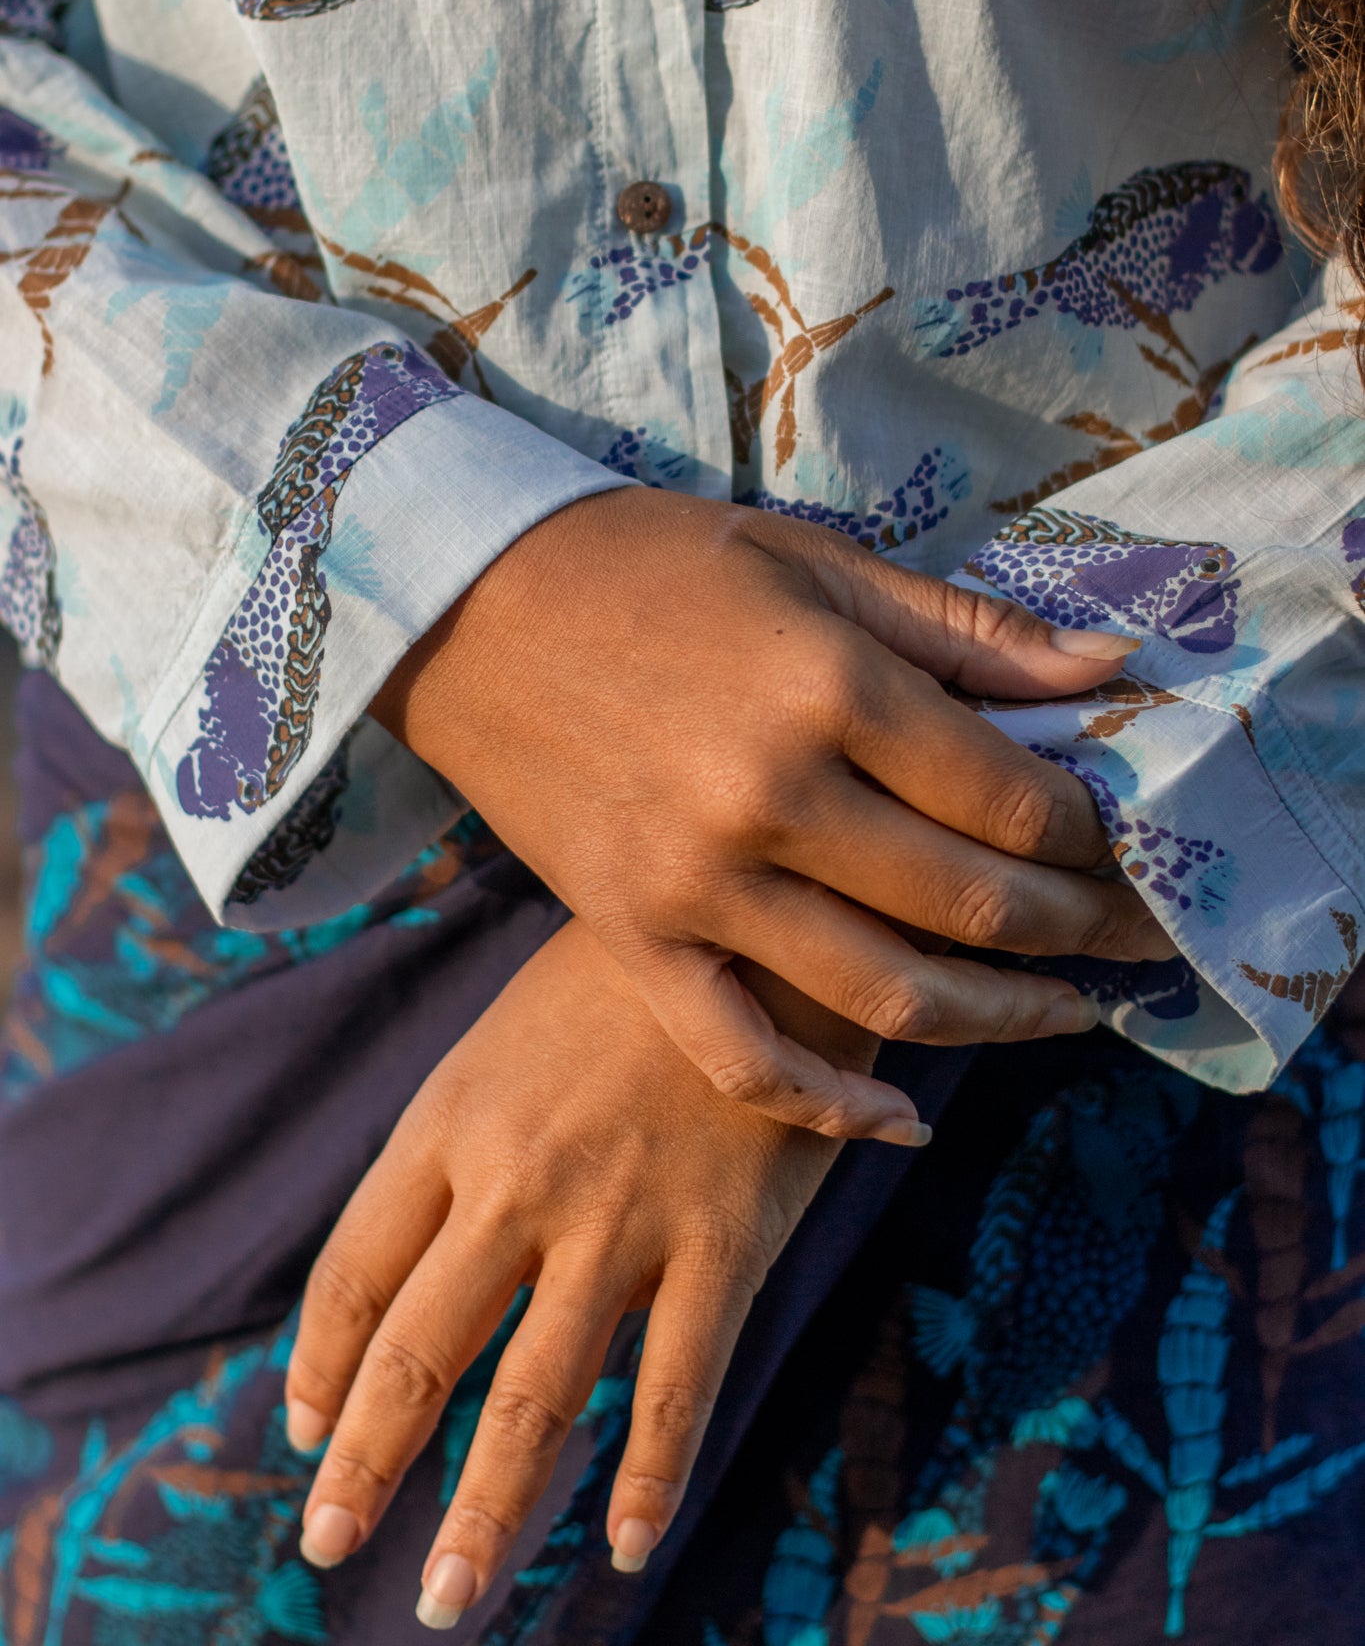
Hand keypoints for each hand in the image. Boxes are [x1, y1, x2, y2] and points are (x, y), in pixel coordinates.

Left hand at [285, 917, 868, 1626]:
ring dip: (486, 1510)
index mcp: (450, 1122)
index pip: (355, 1275)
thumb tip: (397, 1265)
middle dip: (367, 1467)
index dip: (323, 1368)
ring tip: (449, 1597)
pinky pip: (676, 1386)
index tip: (309, 1436)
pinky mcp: (721, 1239)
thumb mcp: (502, 1043)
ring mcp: (620, 1218)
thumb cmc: (619, 983)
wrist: (759, 921)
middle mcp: (517, 1182)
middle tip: (331, 1545)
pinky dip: (648, 1476)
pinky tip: (626, 1547)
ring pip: (535, 1395)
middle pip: (418, 1353)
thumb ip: (450, 1149)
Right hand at [374, 490, 1172, 1137]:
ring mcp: (696, 884)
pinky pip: (743, 1057)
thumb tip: (1115, 669)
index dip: (1096, 835)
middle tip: (1137, 934)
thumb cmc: (651, 563)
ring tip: (1070, 1012)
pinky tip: (905, 1121)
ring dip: (1003, 1020)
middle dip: (1080, 928)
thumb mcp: (815, 560)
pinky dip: (830, 1105)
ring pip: (888, 996)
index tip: (1133, 845)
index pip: (1012, 799)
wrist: (465, 600)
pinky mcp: (633, 937)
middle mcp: (772, 798)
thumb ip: (968, 629)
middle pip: (973, 905)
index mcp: (829, 687)